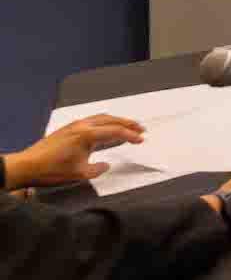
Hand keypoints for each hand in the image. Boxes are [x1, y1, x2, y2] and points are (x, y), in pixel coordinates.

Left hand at [3, 114, 144, 187]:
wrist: (27, 166)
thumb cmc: (52, 170)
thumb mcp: (79, 174)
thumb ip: (98, 169)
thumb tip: (106, 165)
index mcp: (88, 135)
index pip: (115, 132)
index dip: (131, 135)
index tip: (141, 140)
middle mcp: (83, 125)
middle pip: (111, 120)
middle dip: (128, 124)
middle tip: (141, 129)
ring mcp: (74, 125)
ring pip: (101, 118)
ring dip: (116, 121)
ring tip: (127, 126)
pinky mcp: (68, 128)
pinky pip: (92, 120)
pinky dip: (104, 122)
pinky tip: (105, 128)